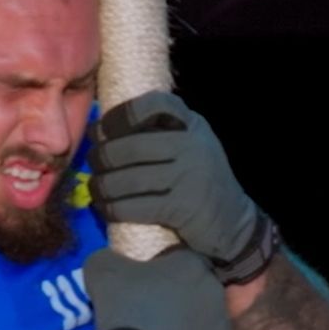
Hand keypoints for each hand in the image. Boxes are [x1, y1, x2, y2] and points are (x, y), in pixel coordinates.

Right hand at [84, 246, 231, 329]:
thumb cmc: (125, 311)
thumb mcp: (101, 270)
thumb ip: (109, 256)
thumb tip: (111, 260)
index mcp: (193, 264)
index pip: (180, 258)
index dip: (162, 269)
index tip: (145, 283)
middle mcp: (215, 291)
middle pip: (196, 288)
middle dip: (178, 296)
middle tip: (152, 311)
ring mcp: (222, 326)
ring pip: (204, 319)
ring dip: (187, 323)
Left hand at [88, 91, 276, 284]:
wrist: (235, 224)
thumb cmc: (201, 183)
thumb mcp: (191, 146)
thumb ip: (160, 133)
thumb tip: (103, 130)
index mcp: (193, 124)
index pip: (153, 105)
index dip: (120, 115)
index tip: (101, 129)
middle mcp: (192, 146)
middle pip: (131, 147)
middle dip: (102, 157)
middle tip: (93, 164)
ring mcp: (188, 177)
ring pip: (127, 179)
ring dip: (102, 186)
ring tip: (96, 189)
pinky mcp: (181, 208)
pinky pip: (134, 206)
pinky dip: (113, 209)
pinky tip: (107, 209)